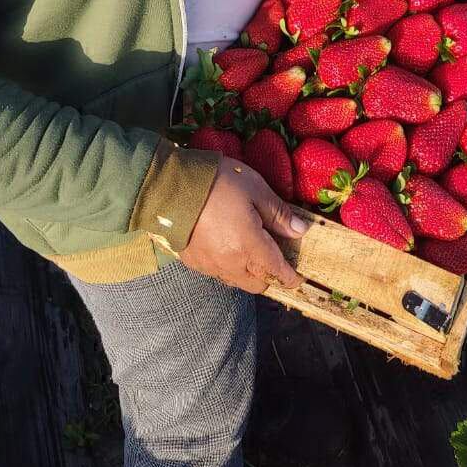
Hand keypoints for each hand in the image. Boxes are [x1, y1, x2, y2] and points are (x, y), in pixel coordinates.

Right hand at [180, 158, 309, 293]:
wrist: (166, 185)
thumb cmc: (217, 182)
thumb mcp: (256, 190)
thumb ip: (279, 214)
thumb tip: (299, 230)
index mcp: (248, 246)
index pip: (275, 271)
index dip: (289, 277)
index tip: (297, 279)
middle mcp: (228, 262)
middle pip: (256, 283)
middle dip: (269, 276)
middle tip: (275, 258)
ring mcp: (207, 264)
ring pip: (235, 280)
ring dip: (248, 272)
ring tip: (252, 252)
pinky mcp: (191, 261)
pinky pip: (216, 272)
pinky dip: (227, 266)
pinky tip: (228, 248)